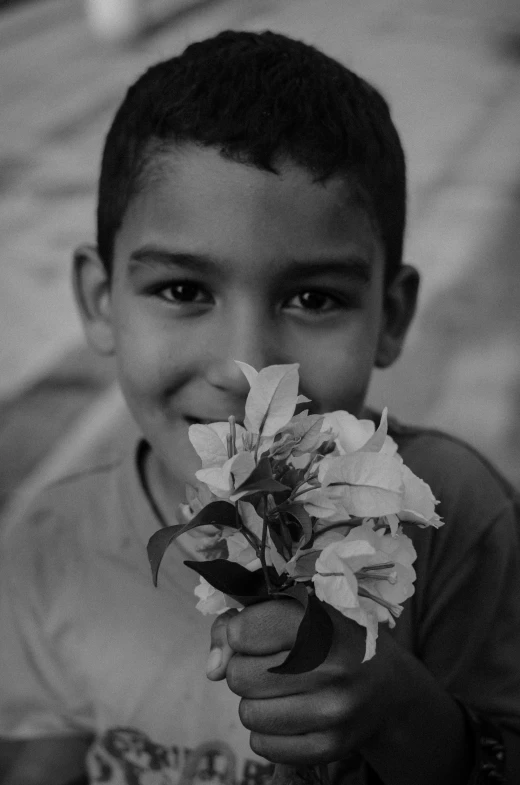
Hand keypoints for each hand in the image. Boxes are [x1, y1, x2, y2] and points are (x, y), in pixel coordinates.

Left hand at [206, 599, 394, 764]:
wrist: (387, 685)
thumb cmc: (329, 637)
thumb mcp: (294, 611)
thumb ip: (242, 623)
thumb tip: (212, 668)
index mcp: (319, 621)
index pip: (242, 632)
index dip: (239, 632)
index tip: (255, 631)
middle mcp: (331, 665)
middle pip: (238, 675)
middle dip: (245, 667)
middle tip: (271, 662)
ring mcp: (333, 710)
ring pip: (248, 713)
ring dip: (255, 700)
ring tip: (280, 687)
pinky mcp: (331, 746)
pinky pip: (263, 745)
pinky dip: (267, 730)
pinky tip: (289, 712)